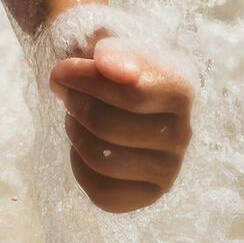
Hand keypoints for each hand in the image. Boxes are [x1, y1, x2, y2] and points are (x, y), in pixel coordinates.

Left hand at [49, 34, 193, 211]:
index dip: (84, 81)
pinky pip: (103, 193)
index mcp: (178, 91)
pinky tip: (83, 149)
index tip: (61, 71)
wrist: (112, 94)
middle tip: (67, 95)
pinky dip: (79, 168)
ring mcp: (169, 169)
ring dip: (76, 135)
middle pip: (108, 127)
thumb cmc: (108, 69)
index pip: (130, 94)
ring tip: (75, 119)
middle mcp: (182, 133)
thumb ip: (110, 52)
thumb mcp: (108, 49)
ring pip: (103, 159)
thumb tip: (111, 67)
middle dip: (75, 107)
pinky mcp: (148, 194)